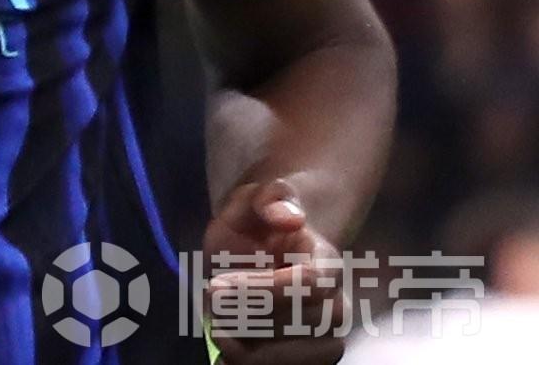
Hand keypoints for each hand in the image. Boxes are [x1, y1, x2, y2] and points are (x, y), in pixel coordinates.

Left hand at [198, 178, 350, 362]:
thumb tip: (289, 215)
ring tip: (219, 326)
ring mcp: (326, 335)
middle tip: (209, 300)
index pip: (307, 285)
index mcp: (326, 263)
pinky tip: (228, 349)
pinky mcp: (309, 356)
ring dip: (249, 349)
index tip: (214, 284)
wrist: (271, 246)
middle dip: (245, 318)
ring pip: (297, 358)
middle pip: (300, 327)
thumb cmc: (261, 221)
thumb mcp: (255, 197)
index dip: (260, 290)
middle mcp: (336, 304)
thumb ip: (271, 199)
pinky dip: (252, 364)